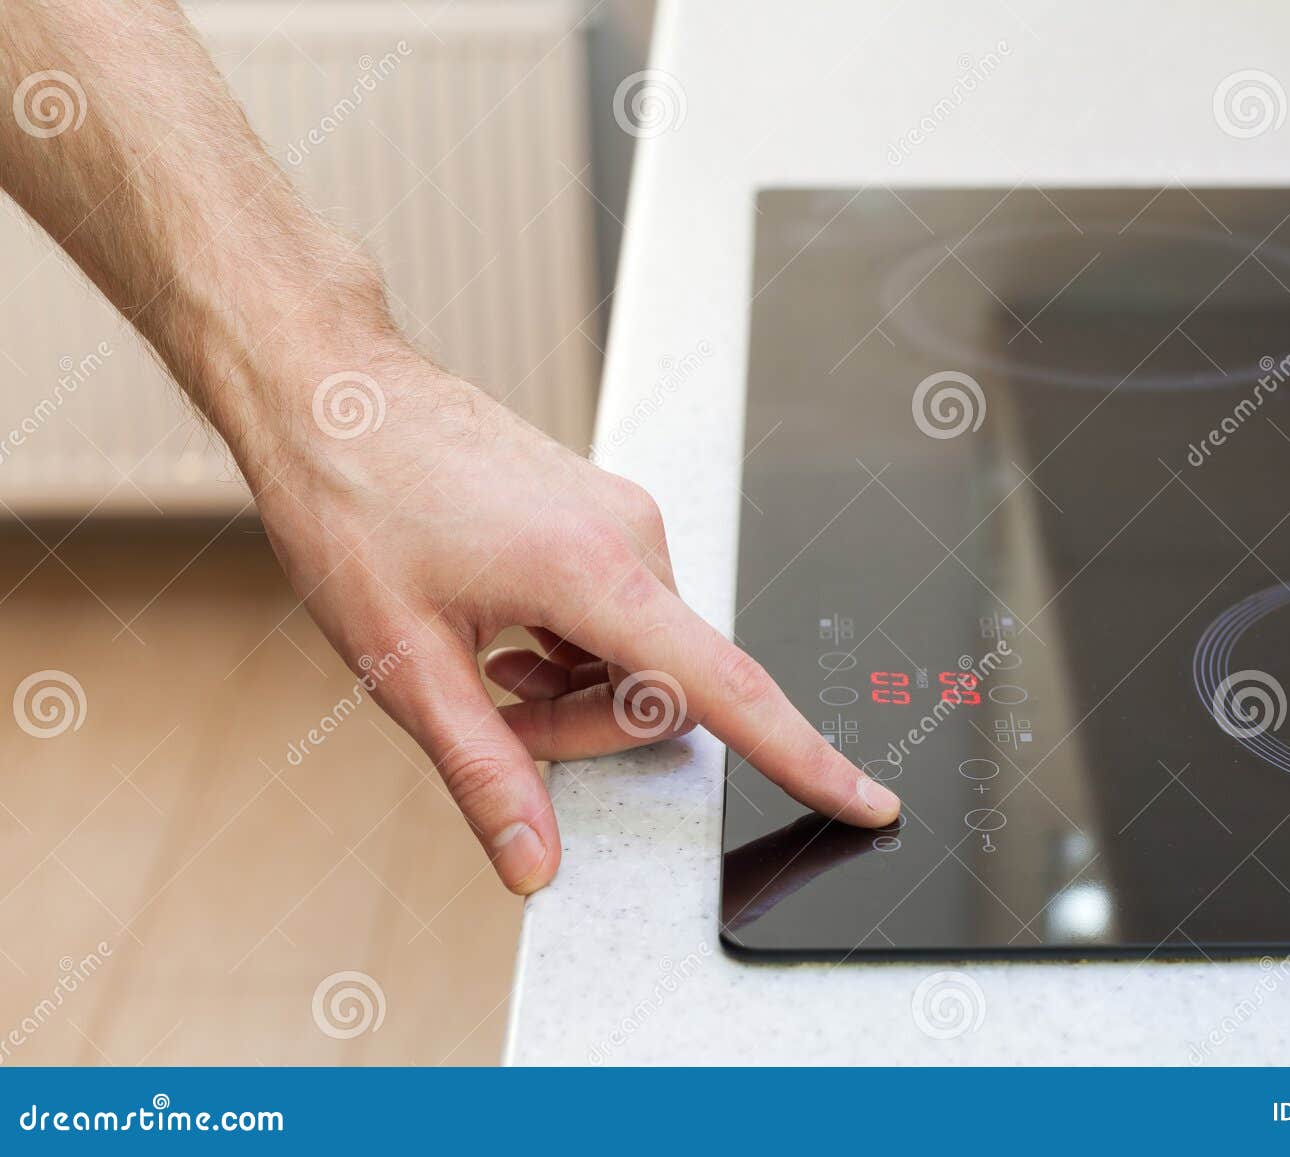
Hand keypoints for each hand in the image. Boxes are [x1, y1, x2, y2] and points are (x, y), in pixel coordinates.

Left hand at [246, 355, 900, 893]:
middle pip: (667, 689)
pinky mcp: (604, 513)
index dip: (805, 757)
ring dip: (575, 687)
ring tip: (486, 660)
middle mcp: (630, 537)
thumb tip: (533, 860)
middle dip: (589, 729)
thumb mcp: (404, 661)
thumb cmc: (354, 501)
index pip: (727, 688)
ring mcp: (622, 518)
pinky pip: (623, 611)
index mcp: (594, 572)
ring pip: (643, 654)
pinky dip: (574, 645)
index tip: (868, 800)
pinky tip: (503, 628)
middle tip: (493, 712)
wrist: (333, 389)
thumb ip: (483, 771)